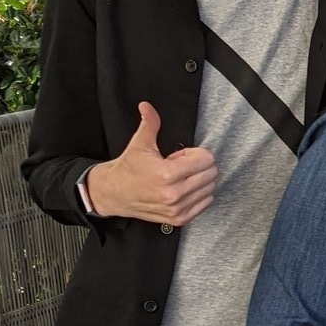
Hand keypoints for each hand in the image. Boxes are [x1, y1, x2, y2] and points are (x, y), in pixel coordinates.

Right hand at [85, 102, 217, 226]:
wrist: (114, 194)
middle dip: (199, 166)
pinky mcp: (179, 219)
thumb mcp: (140, 144)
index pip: (206, 159)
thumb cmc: (128, 169)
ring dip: (199, 180)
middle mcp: (174, 194)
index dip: (196, 153)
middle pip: (211, 174)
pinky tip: (183, 189)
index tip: (181, 155)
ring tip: (179, 178)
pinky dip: (200, 194)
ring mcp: (178, 209)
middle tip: (180, 166)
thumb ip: (149, 123)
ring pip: (210, 188)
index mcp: (166, 174)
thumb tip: (146, 106)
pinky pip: (205, 203)